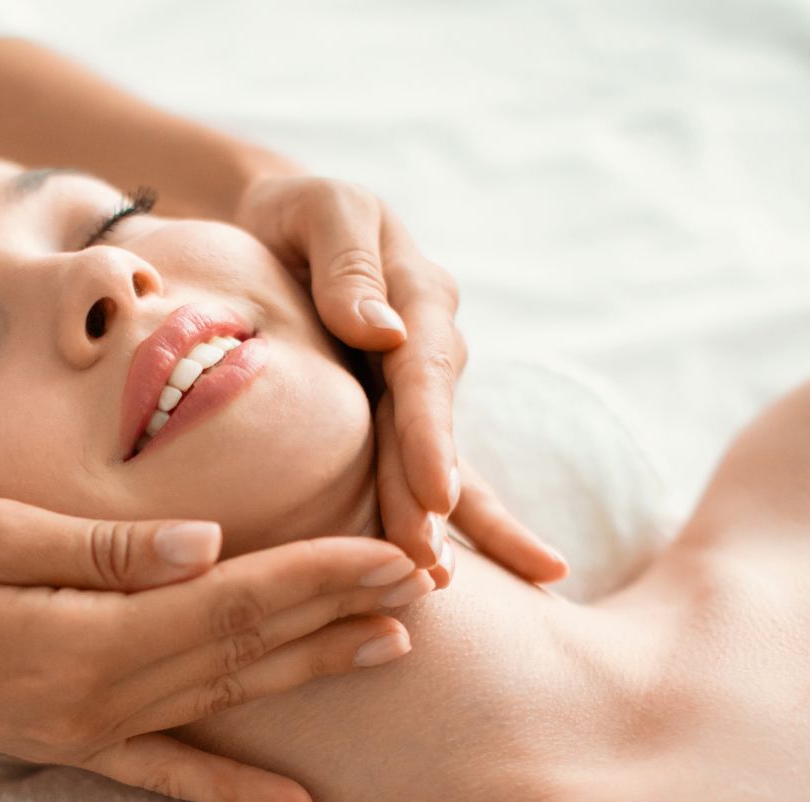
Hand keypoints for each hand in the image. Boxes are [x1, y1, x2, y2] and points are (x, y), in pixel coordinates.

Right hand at [0, 498, 431, 801]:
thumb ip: (97, 547)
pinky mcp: (66, 744)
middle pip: (243, 654)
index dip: (316, 577)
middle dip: (338, 614)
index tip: (390, 549)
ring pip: (224, 705)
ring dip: (309, 676)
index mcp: (79, 639)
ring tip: (393, 649)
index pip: (228, 603)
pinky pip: (168, 771)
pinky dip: (234, 786)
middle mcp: (95, 700)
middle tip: (426, 580)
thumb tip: (208, 546)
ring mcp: (82, 732)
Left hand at [230, 173, 564, 582]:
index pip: (422, 372)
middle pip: (430, 432)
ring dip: (437, 524)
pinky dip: (479, 525)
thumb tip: (379, 329)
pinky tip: (529, 575)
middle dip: (429, 500)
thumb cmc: (295, 212)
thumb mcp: (319, 208)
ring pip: (430, 463)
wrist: (280, 223)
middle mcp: (428, 349)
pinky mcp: (395, 420)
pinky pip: (433, 476)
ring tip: (434, 585)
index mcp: (417, 296)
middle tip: (422, 561)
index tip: (430, 490)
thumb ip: (347, 262)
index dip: (427, 434)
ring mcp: (414, 391)